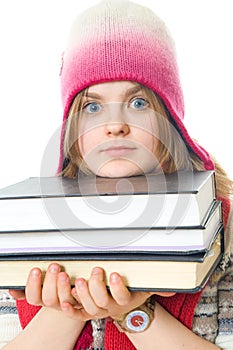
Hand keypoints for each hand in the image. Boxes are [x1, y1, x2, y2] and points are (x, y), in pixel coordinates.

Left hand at [60, 266, 174, 320]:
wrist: (120, 305)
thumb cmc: (130, 292)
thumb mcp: (144, 287)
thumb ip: (156, 285)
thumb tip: (171, 288)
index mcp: (125, 300)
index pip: (122, 296)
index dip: (117, 287)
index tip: (114, 274)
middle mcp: (111, 307)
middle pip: (103, 301)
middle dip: (97, 286)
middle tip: (95, 271)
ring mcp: (98, 309)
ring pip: (89, 307)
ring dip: (82, 294)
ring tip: (79, 280)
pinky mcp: (86, 311)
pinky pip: (78, 314)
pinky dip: (71, 309)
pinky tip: (66, 300)